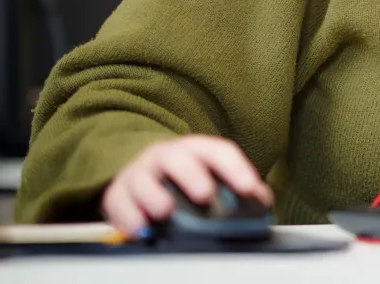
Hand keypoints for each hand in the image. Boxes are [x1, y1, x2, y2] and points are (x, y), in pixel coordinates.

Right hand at [101, 134, 272, 237]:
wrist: (143, 172)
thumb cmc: (184, 176)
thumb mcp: (210, 175)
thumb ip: (236, 187)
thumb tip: (262, 202)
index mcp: (196, 150)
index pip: (218, 152)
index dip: (235, 168)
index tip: (248, 188)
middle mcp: (166, 156)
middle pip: (178, 157)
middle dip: (192, 174)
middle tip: (204, 194)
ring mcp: (140, 172)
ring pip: (143, 177)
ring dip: (154, 194)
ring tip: (164, 212)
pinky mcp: (118, 193)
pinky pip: (118, 201)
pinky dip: (127, 216)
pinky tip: (139, 229)